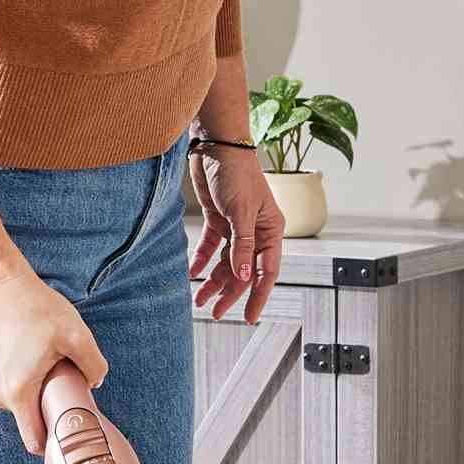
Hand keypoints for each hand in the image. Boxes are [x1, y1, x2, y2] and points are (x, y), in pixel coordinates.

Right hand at [0, 262, 107, 451]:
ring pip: (26, 404)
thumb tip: (95, 383)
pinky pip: (17, 391)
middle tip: (66, 379)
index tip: (72, 429)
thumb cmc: (35, 308)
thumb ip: (94, 366)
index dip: (56, 441)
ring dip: (42, 392)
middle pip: (34, 421)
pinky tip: (37, 357)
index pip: (35, 441)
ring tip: (49, 361)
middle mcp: (0, 395)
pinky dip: (31, 382)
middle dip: (53, 408)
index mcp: (19, 392)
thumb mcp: (76, 335)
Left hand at [190, 144, 283, 322]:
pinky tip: (193, 274)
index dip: (258, 296)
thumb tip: (244, 278)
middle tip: (215, 312)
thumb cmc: (236, 173)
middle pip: (244, 271)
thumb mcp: (240, 212)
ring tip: (199, 299)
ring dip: (213, 281)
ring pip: (226, 263)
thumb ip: (242, 246)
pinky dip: (202, 261)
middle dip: (229, 293)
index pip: (266, 272)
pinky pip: (211, 248)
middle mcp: (256, 232)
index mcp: (271, 231)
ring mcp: (236, 227)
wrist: (215, 145)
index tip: (250, 317)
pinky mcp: (218, 219)